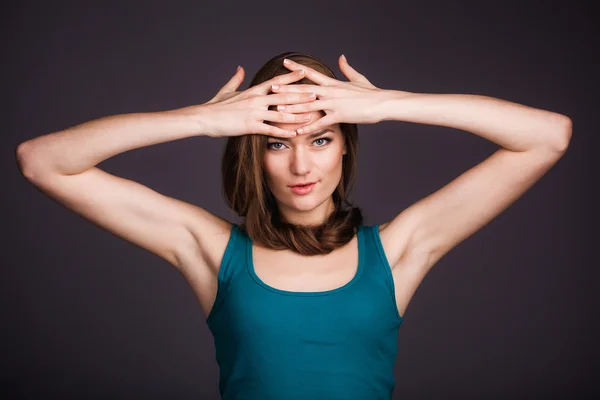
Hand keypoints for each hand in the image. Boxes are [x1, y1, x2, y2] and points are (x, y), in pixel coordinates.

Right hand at [182, 67, 317, 137]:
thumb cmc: (215, 106)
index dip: (291, 77)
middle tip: (317, 94)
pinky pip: (271, 130)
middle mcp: (256, 100)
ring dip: (298, 115)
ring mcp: (254, 113)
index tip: (304, 72)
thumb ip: (236, 79)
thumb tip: (241, 68)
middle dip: (301, 95)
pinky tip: (295, 135)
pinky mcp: (250, 126)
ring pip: (281, 114)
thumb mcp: (226, 90)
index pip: (276, 82)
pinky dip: (284, 132)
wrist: (203, 118)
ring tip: (312, 115)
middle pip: (283, 96)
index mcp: (253, 91)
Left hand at [271, 55, 401, 133]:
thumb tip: (341, 57)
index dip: (297, 68)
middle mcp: (330, 92)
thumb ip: (346, 68)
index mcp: (333, 83)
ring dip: (292, 108)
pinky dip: (308, 127)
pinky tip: (297, 131)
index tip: (285, 63)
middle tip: (272, 87)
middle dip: (287, 88)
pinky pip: (320, 123)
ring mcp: (333, 104)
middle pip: (304, 89)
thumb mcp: (357, 78)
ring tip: (277, 110)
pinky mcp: (339, 115)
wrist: (382, 102)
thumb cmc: (371, 93)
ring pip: (309, 106)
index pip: (311, 73)